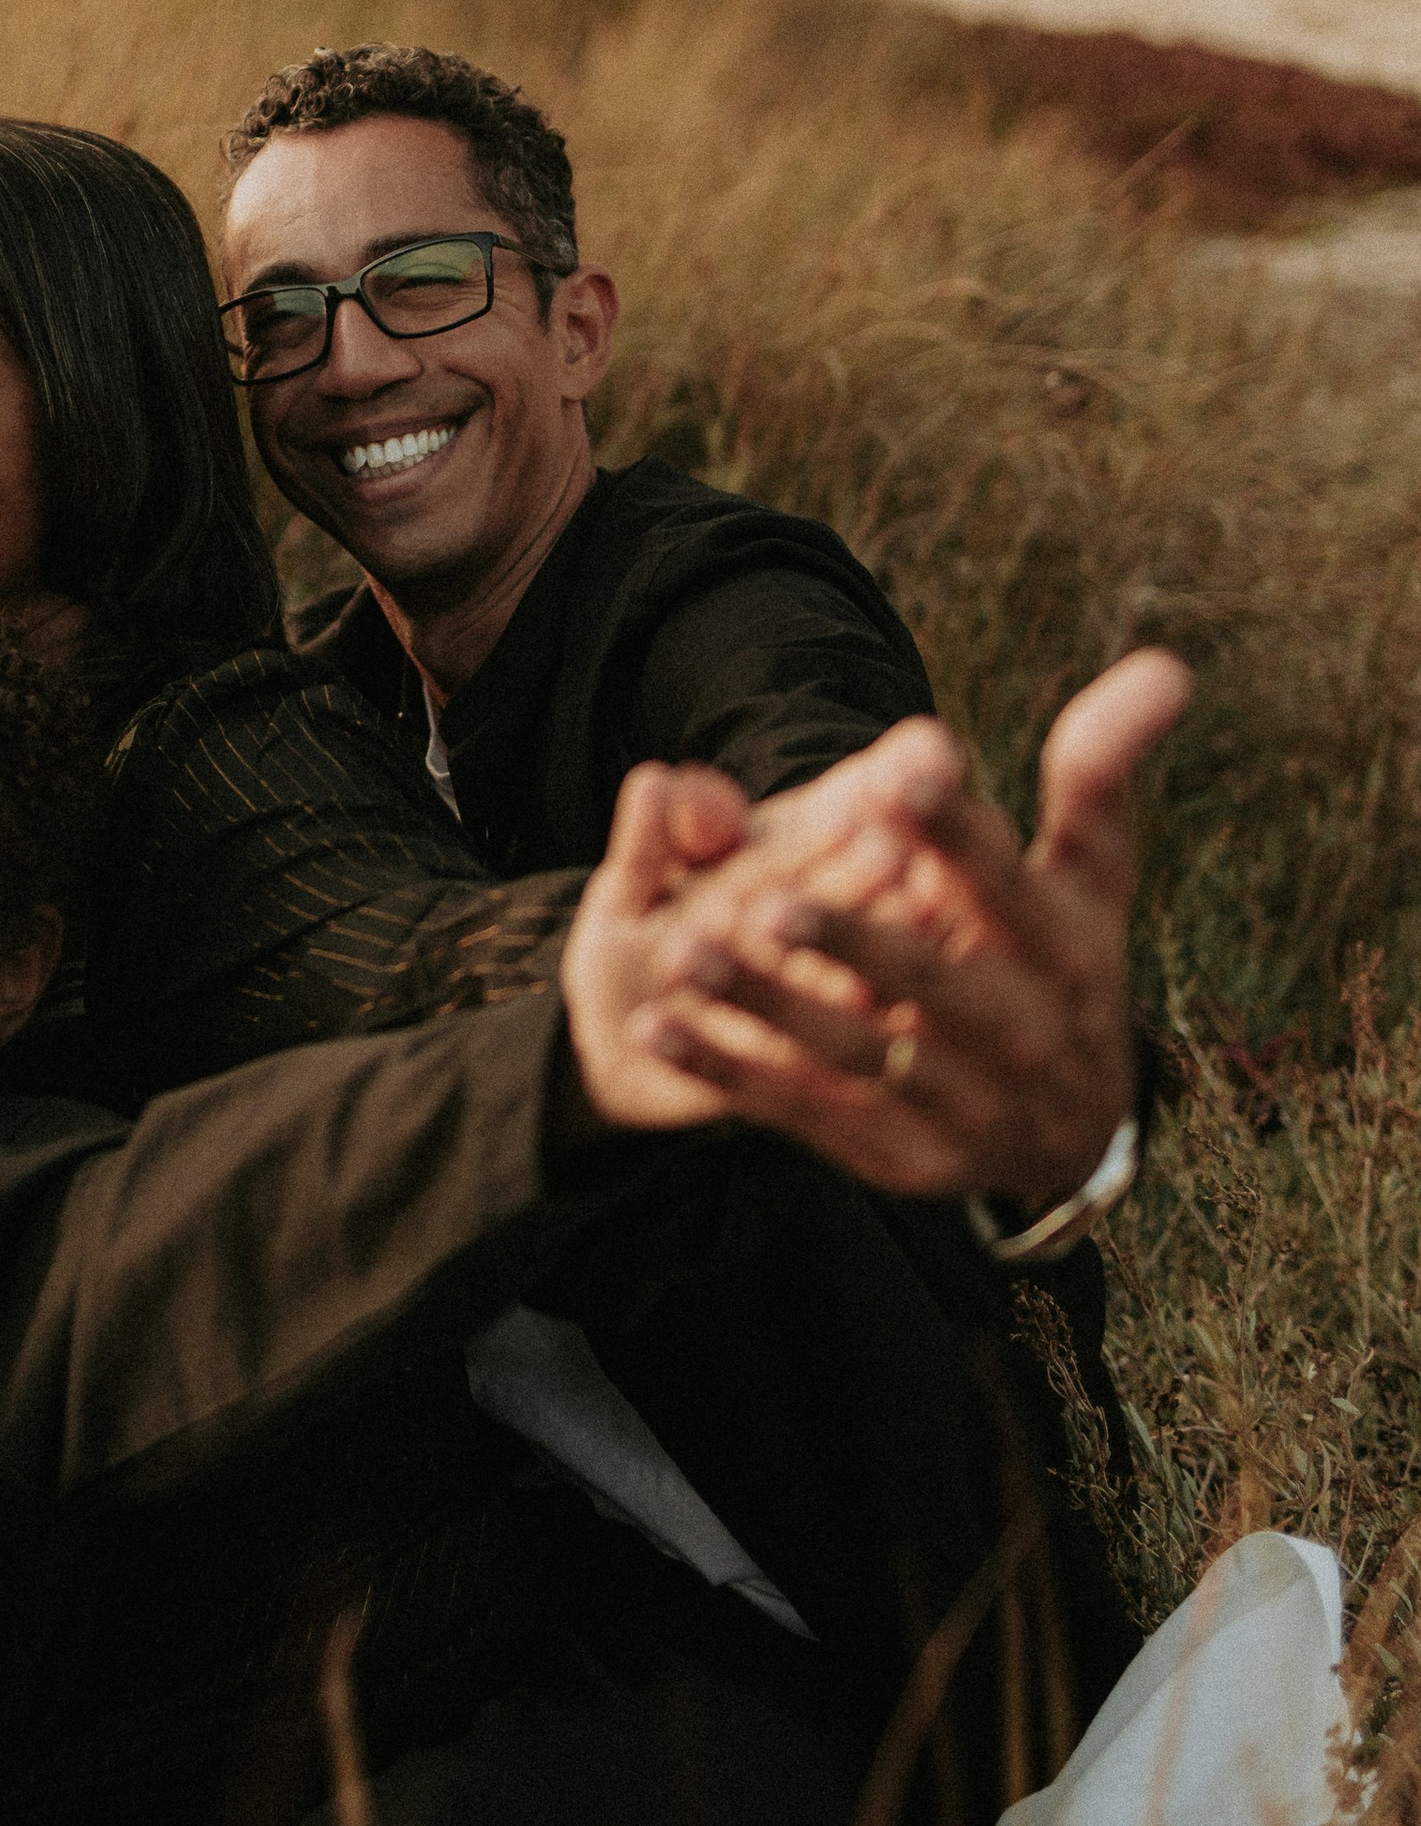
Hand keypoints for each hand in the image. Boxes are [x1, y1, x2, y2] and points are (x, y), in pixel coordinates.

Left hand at [568, 652, 1192, 1210]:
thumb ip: (1099, 772)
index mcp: (1064, 952)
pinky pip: (808, 1116)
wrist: (1072, 1135)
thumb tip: (1168, 665)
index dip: (959, 834)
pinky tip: (658, 1031)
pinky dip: (731, 1075)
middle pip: (935, 986)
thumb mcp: (1090, 875)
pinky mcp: (902, 1160)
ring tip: (682, 955)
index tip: (904, 770)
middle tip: (771, 902)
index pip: (1010, 886)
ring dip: (769, 1009)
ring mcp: (964, 1108)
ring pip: (859, 1055)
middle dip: (857, 946)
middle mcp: (1023, 1036)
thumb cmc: (1065, 963)